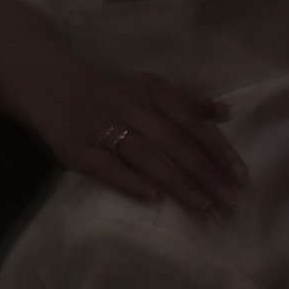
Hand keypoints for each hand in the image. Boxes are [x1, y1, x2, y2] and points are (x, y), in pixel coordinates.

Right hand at [26, 70, 247, 209]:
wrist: (48, 86)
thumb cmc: (111, 96)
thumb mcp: (147, 90)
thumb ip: (185, 102)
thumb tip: (223, 112)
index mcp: (149, 90)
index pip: (190, 121)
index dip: (216, 148)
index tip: (239, 175)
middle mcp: (128, 106)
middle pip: (173, 141)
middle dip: (204, 171)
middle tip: (229, 198)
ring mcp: (100, 128)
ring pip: (145, 155)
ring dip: (177, 180)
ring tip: (203, 203)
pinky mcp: (74, 149)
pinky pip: (105, 167)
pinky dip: (130, 180)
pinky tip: (154, 196)